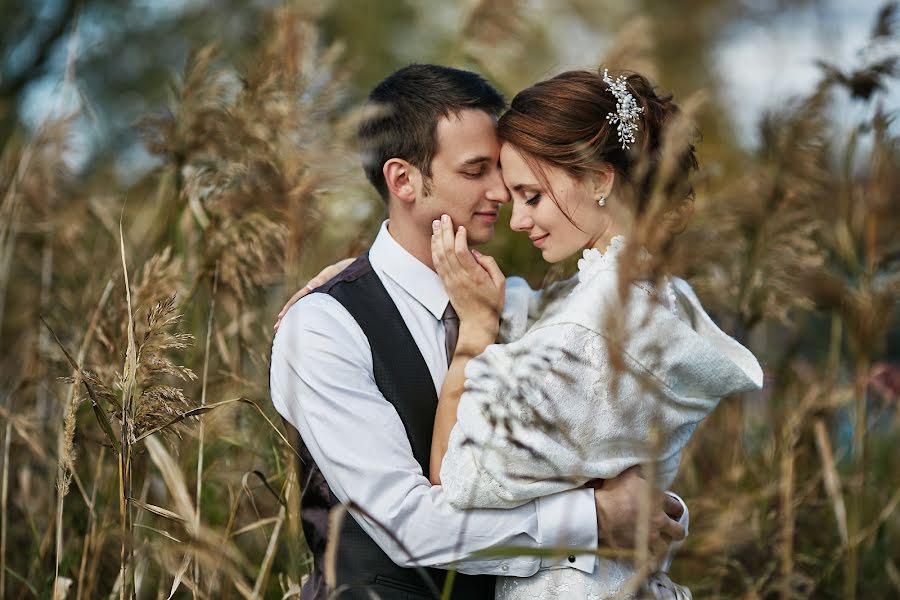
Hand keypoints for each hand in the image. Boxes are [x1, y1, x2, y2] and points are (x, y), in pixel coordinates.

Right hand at [273, 258, 354, 331]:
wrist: (342, 273)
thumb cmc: (337, 275)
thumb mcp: (329, 276)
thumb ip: (320, 280)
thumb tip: (308, 287)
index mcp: (310, 289)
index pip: (296, 299)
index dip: (288, 308)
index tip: (280, 317)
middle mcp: (309, 294)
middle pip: (294, 307)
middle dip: (285, 317)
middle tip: (276, 329)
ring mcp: (312, 299)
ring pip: (299, 311)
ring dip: (291, 320)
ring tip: (282, 331)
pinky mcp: (317, 303)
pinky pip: (307, 312)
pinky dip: (301, 320)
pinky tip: (300, 329)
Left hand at [431, 214, 504, 342]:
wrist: (477, 322)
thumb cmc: (492, 302)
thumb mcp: (500, 282)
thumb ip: (489, 264)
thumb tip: (475, 252)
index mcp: (475, 276)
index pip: (462, 253)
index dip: (459, 238)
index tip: (461, 227)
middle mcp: (460, 277)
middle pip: (448, 251)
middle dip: (445, 232)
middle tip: (444, 217)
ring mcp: (451, 281)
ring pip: (440, 256)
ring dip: (437, 238)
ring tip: (436, 223)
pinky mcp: (445, 283)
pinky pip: (437, 263)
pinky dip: (435, 249)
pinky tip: (435, 239)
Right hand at [593, 467, 685, 559]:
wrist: (598, 514)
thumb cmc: (613, 491)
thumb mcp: (628, 474)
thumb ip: (640, 470)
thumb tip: (645, 460)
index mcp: (659, 501)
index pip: (677, 507)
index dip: (674, 508)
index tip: (670, 509)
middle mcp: (659, 521)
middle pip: (679, 531)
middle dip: (676, 530)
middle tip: (670, 528)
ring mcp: (649, 537)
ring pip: (666, 547)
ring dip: (663, 544)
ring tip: (658, 542)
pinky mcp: (639, 550)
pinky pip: (650, 559)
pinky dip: (650, 559)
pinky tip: (648, 556)